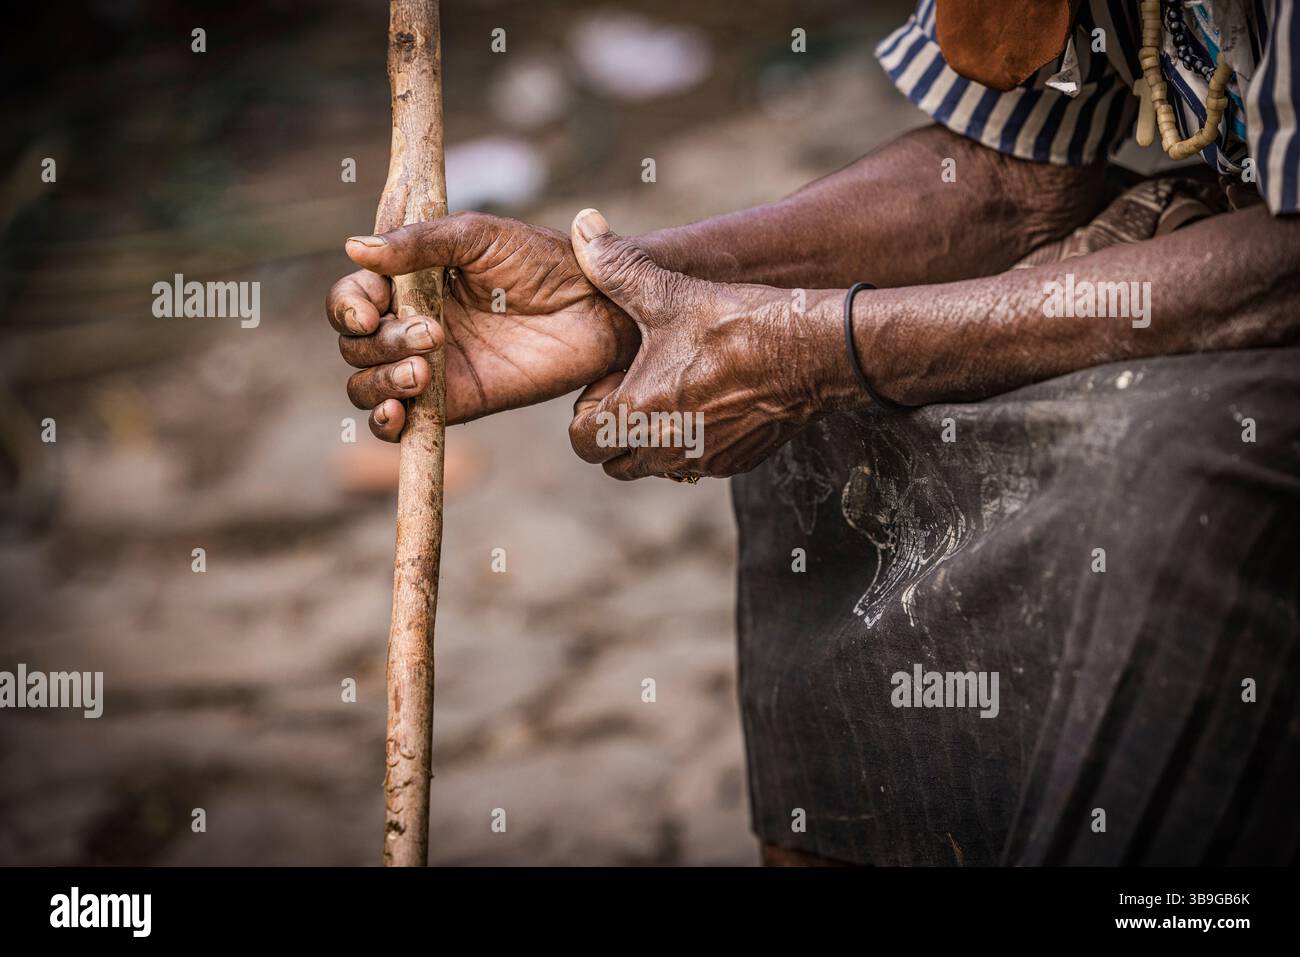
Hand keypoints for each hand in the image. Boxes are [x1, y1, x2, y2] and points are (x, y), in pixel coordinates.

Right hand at [327, 211, 638, 439]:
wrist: (597, 309)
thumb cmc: (543, 262)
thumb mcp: (478, 237)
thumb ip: (419, 242)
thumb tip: (354, 247)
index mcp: (410, 281)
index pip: (353, 297)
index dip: (348, 306)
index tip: (372, 310)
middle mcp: (411, 324)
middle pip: (355, 345)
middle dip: (379, 343)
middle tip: (432, 334)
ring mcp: (429, 367)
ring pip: (367, 384)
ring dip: (381, 379)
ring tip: (424, 370)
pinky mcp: (453, 404)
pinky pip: (398, 425)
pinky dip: (384, 423)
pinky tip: (398, 413)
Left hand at [565, 208, 848, 480]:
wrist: (809, 353)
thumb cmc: (735, 324)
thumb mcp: (667, 292)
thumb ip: (616, 266)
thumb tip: (582, 225)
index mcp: (636, 416)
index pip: (583, 442)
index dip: (588, 413)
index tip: (611, 383)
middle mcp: (664, 450)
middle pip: (615, 464)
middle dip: (615, 436)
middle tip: (635, 393)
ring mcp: (702, 461)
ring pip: (657, 466)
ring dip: (654, 442)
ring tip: (672, 397)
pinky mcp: (735, 463)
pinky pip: (698, 464)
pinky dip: (694, 444)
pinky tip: (710, 405)